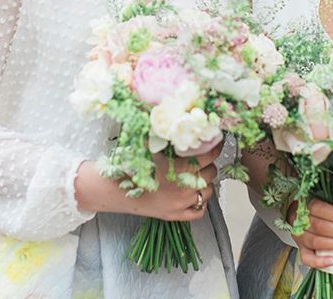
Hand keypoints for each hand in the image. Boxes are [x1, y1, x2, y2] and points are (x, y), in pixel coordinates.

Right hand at [75, 143, 221, 220]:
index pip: (210, 155)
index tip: (217, 141)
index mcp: (181, 168)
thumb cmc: (131, 164)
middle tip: (200, 158)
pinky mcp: (175, 216)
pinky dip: (200, 202)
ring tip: (195, 174)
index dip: (216, 146)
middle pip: (211, 172)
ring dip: (204, 182)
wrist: (115, 189)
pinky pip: (199, 211)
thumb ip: (167, 134)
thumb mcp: (151, 144)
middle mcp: (184, 187)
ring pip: (207, 191)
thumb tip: (176, 115)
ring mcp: (181, 204)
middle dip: (207, 164)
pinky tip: (193, 193)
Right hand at [288, 198, 332, 269]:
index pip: (319, 208)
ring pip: (316, 241)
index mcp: (307, 202)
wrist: (304, 214)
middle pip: (320, 226)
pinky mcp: (301, 248)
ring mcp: (299, 234)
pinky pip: (306, 258)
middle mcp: (300, 218)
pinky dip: (319, 262)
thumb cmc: (323, 209)